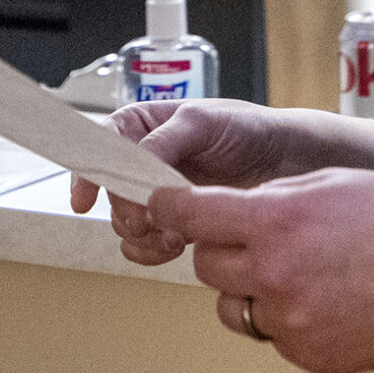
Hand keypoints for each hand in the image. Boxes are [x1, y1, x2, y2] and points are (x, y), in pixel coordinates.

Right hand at [69, 100, 324, 265]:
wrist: (289, 163)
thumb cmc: (249, 129)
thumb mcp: (205, 121)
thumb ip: (165, 141)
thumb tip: (135, 163)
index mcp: (143, 126)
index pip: (100, 147)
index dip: (87, 173)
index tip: (85, 199)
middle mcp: (144, 161)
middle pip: (111, 193)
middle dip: (126, 211)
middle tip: (149, 222)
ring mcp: (159, 195)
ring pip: (124, 224)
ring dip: (141, 235)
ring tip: (171, 236)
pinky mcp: (176, 224)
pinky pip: (145, 246)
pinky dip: (153, 251)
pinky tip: (177, 245)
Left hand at [147, 169, 373, 372]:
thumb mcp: (335, 183)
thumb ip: (275, 199)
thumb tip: (236, 212)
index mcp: (276, 222)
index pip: (190, 216)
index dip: (172, 208)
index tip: (163, 205)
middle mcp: (274, 275)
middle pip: (206, 266)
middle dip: (225, 249)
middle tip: (265, 239)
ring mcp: (292, 323)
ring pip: (236, 307)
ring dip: (253, 290)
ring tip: (310, 273)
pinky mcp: (311, 358)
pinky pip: (275, 336)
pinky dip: (291, 320)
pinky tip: (336, 301)